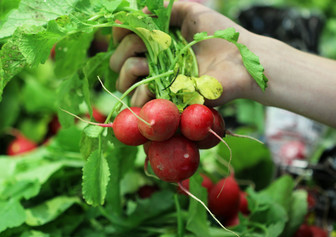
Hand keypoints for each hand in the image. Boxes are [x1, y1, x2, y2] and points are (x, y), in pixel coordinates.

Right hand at [109, 2, 255, 106]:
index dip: (120, 34)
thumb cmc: (221, 35)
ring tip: (148, 65)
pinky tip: (149, 85)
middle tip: (144, 46)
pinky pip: (140, 103)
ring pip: (123, 81)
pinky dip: (137, 95)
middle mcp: (155, 63)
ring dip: (129, 69)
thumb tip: (137, 12)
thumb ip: (165, 8)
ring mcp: (160, 83)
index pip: (124, 41)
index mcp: (159, 44)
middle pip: (118, 61)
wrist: (242, 60)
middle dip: (124, 50)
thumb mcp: (192, 13)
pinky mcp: (169, 101)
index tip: (125, 29)